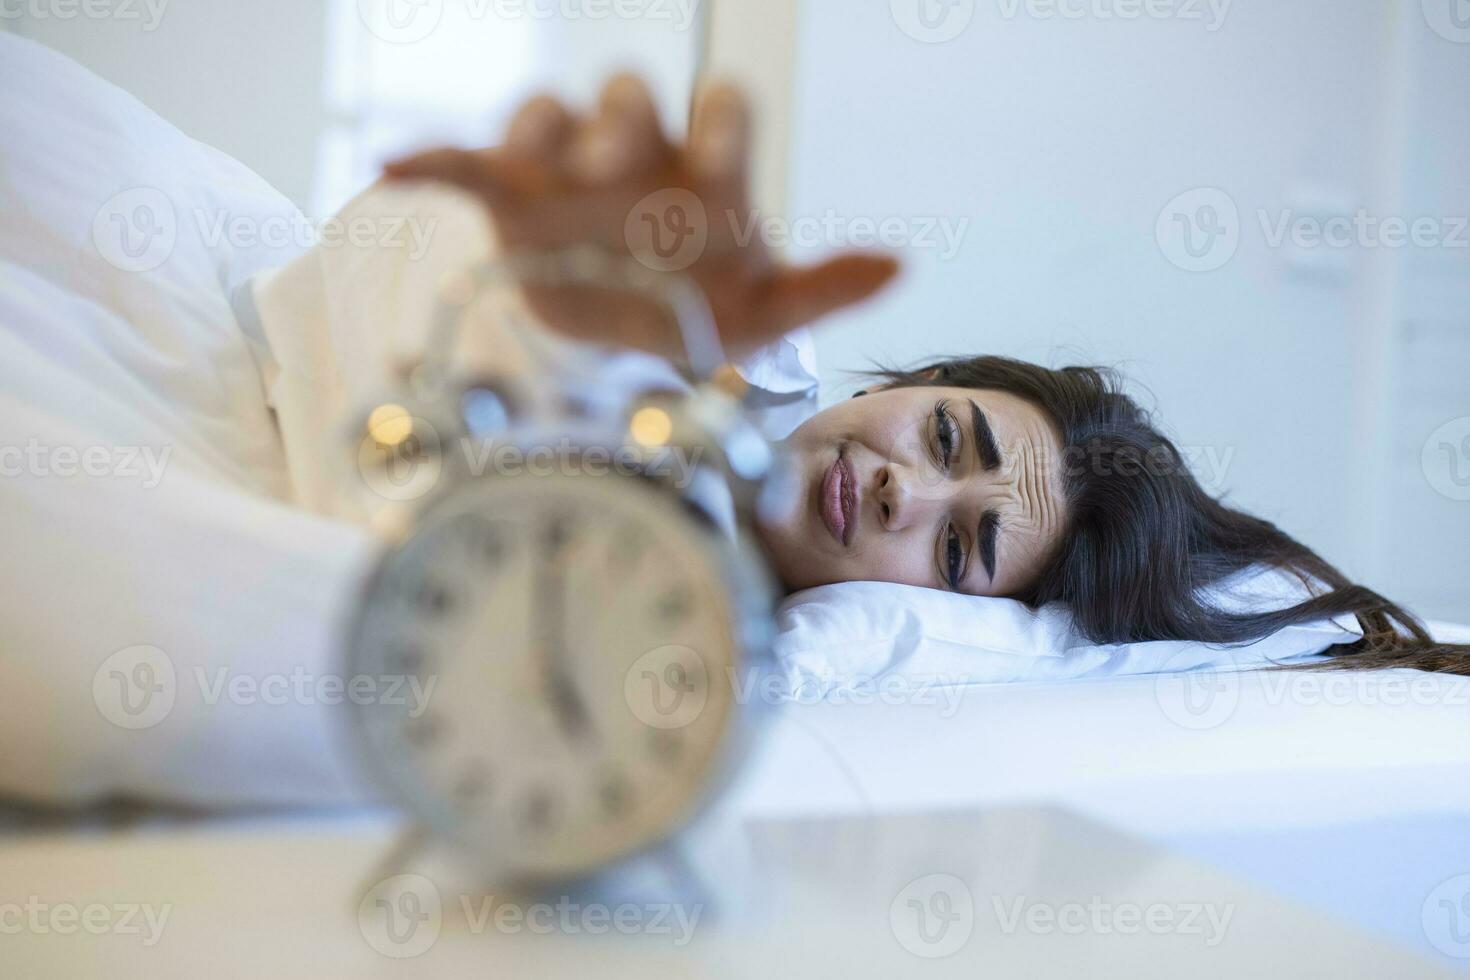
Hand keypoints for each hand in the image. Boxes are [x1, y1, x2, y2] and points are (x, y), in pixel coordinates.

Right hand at [384, 76, 899, 362]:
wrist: (614, 351)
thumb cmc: (692, 316)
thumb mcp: (759, 316)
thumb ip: (822, 288)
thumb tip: (900, 264)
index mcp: (700, 170)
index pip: (720, 111)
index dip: (721, 127)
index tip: (719, 170)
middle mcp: (636, 155)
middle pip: (630, 96)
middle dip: (623, 123)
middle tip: (616, 171)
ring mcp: (568, 171)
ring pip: (554, 111)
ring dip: (548, 132)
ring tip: (540, 176)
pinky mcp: (510, 198)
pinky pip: (468, 161)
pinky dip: (432, 160)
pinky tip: (392, 167)